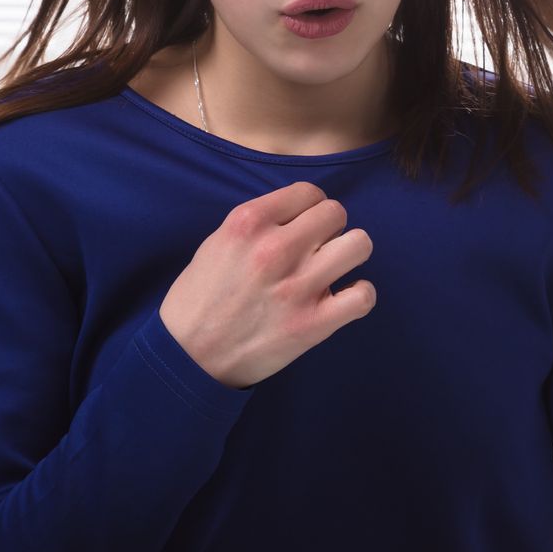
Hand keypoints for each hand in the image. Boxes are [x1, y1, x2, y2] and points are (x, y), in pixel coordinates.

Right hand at [158, 181, 375, 389]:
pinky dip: (359, 296)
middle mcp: (275, 248)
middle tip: (316, 251)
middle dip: (329, 230)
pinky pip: (364, 295)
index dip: (310, 210)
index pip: (308, 193)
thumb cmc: (198, 301)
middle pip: (336, 213)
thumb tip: (297, 217)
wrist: (188, 358)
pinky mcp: (313, 324)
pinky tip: (342, 300)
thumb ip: (257, 224)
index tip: (303, 228)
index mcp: (248, 223)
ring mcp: (298, 286)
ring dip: (349, 256)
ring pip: (359, 244)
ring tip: (332, 271)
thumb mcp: (217, 243)